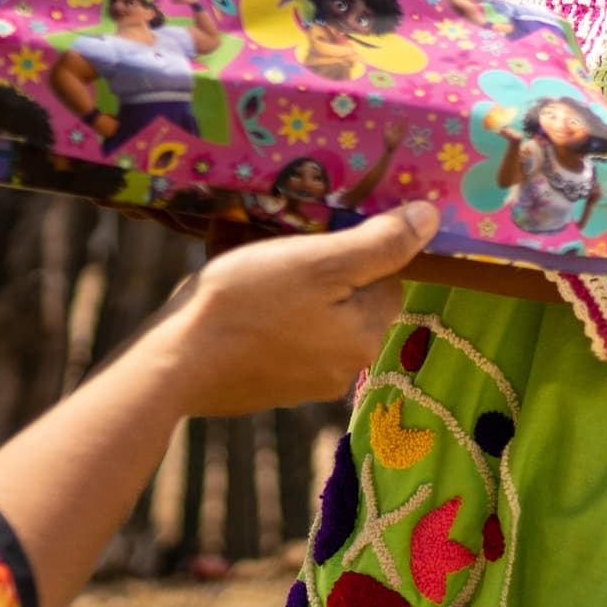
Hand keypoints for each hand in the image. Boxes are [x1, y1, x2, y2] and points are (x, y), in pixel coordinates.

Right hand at [150, 203, 434, 416]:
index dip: (355, 250)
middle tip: (279, 249)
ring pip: (313, 318)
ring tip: (252, 273)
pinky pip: (282, 339)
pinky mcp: (267, 388)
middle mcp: (344, 369)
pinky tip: (236, 305)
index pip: (386, 279)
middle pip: (349, 300)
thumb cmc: (248, 302)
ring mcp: (303, 384)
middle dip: (321, 272)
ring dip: (292, 293)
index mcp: (365, 338)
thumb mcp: (318, 260)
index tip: (316, 236)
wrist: (173, 363)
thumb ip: (380, 243)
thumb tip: (432, 218)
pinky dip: (266, 319)